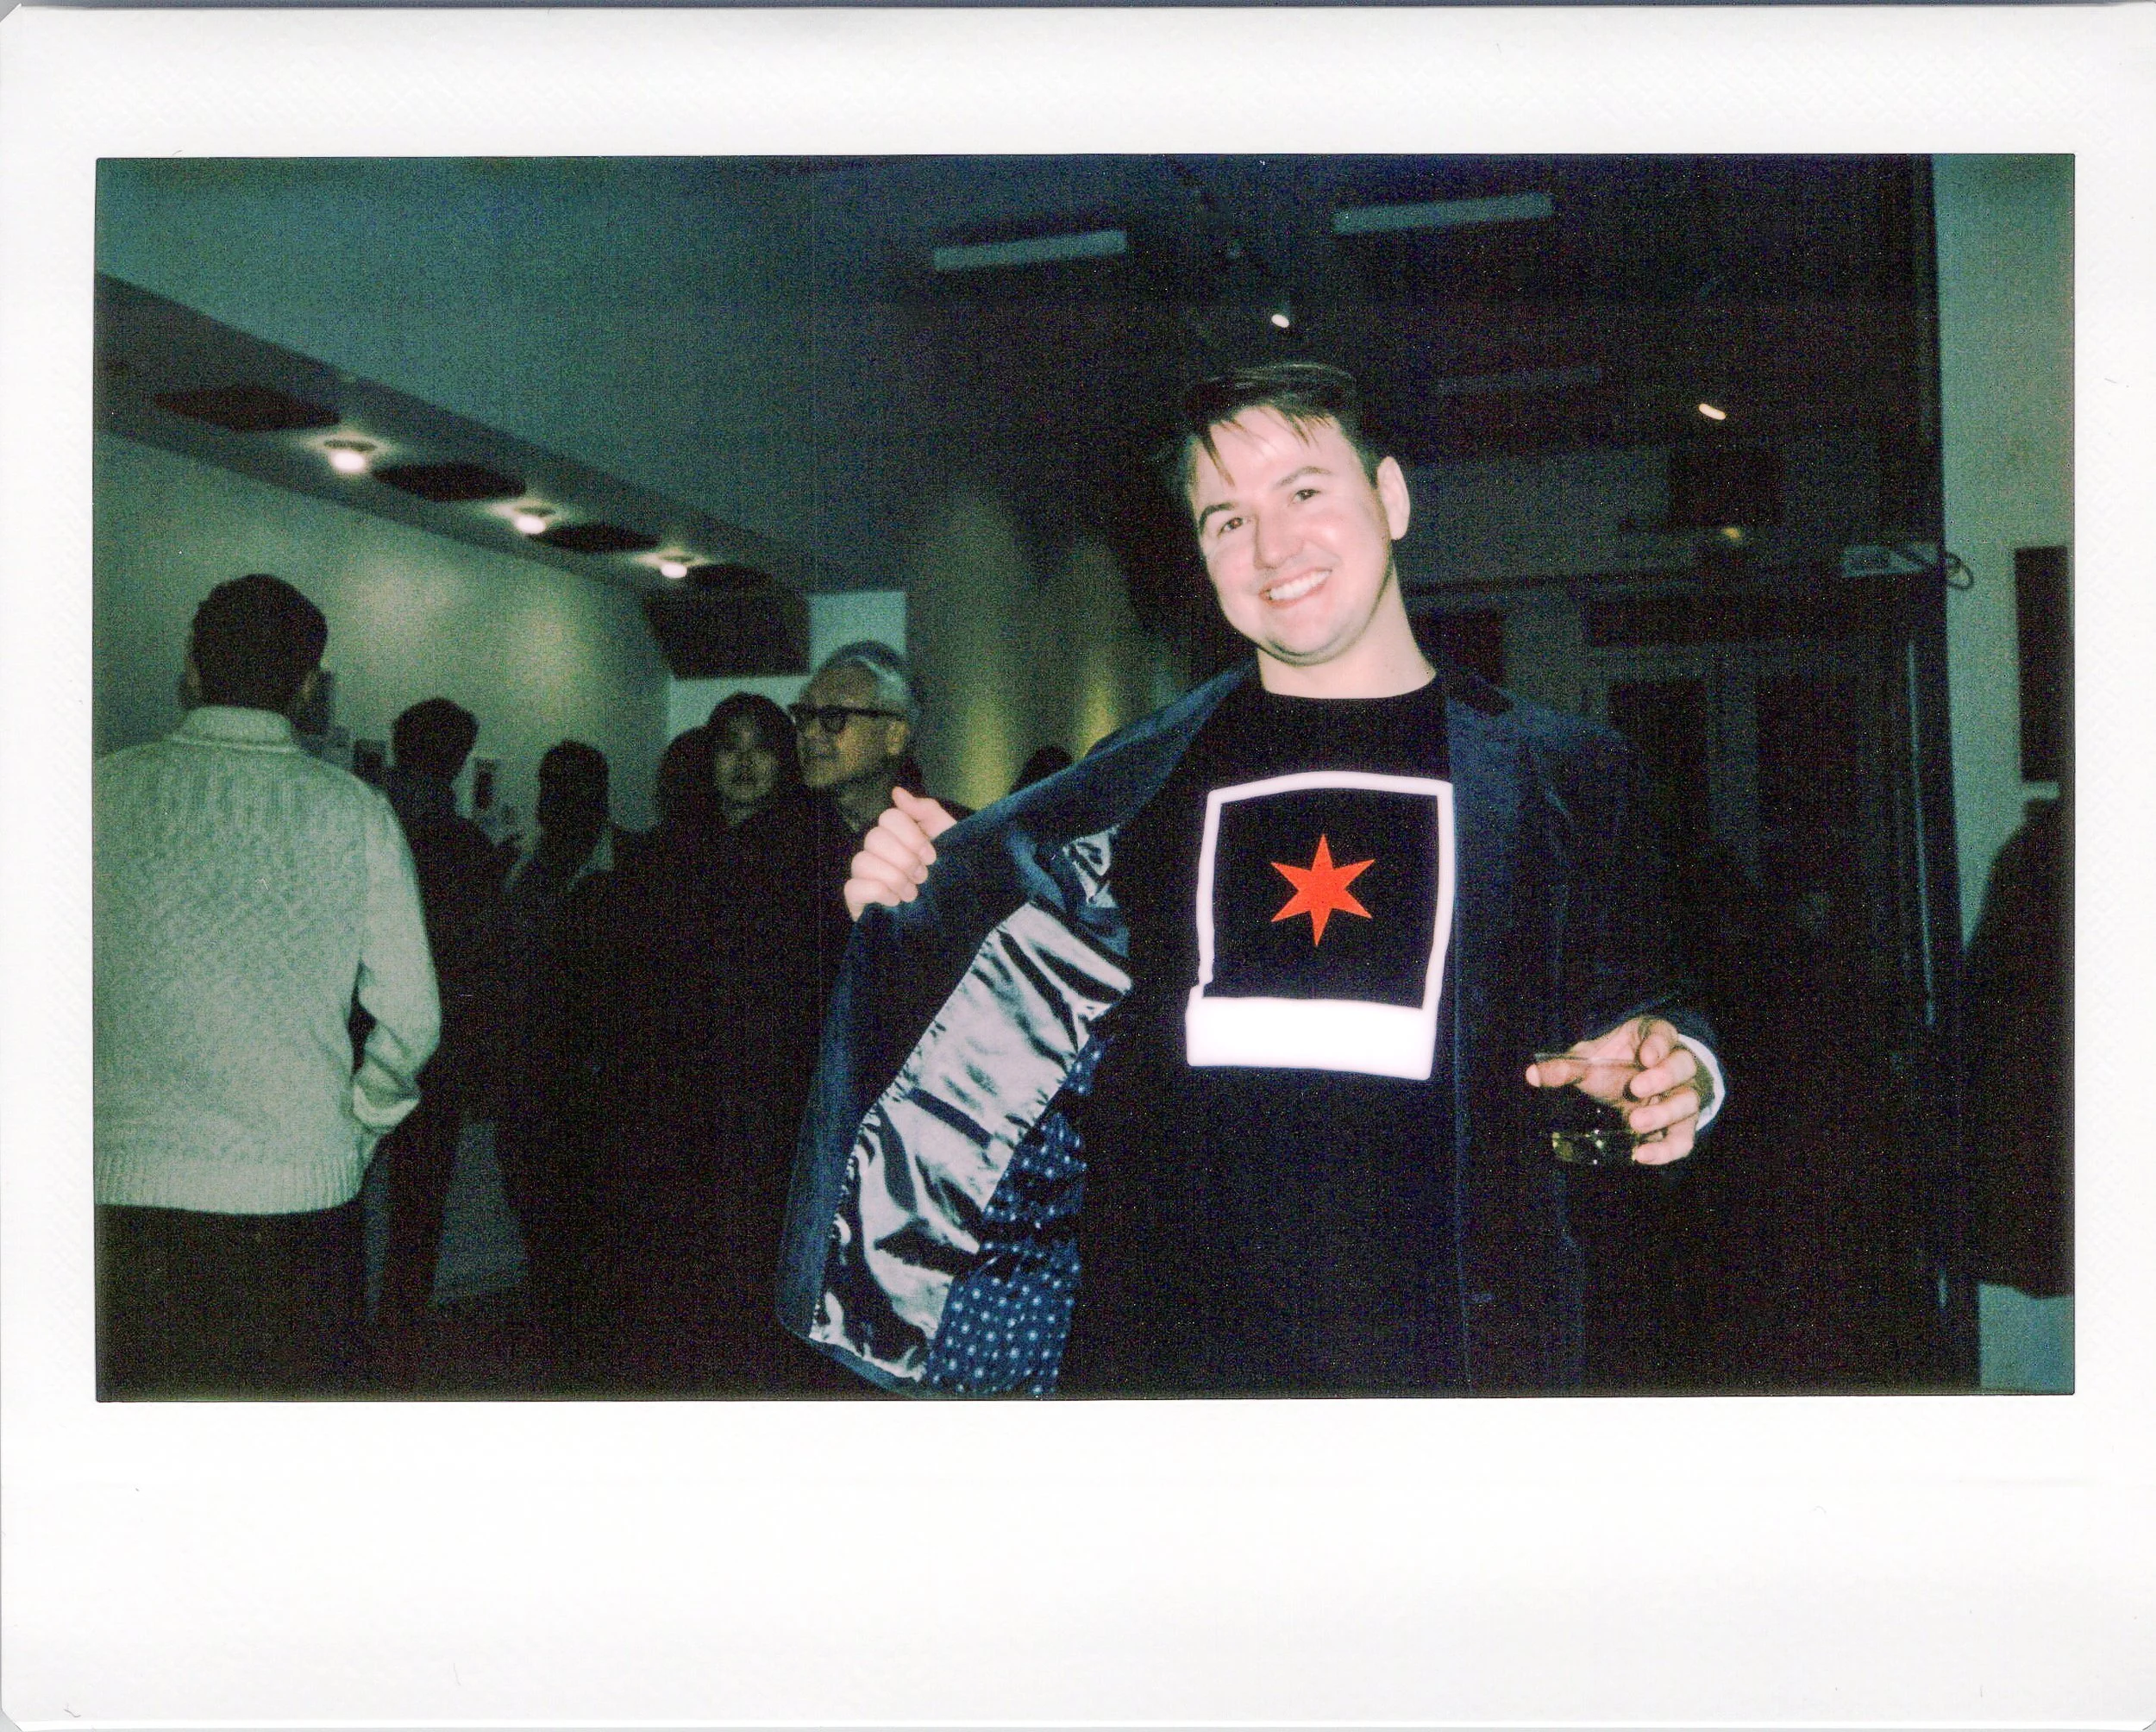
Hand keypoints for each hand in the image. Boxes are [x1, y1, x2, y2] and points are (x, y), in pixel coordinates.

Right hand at [844, 787, 958, 919]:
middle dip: (904, 859)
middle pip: (874, 837)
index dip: (911, 835)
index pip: (889, 817)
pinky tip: (894, 901)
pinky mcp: (858, 902)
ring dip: (893, 877)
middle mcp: (878, 852)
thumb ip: (926, 811)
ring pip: (861, 861)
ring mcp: (865, 877)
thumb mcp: (949, 838)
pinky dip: (876, 891)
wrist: (960, 916)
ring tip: (912, 894)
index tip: (932, 857)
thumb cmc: (953, 875)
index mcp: (899, 835)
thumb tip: (896, 792)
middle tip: (923, 877)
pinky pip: (852, 887)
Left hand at [1524, 1015, 1705, 1165]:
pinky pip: (1684, 1138)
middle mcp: (1676, 1064)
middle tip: (1636, 1089)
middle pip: (1683, 1065)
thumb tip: (1531, 1074)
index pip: (1663, 1033)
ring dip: (1665, 1113)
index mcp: (1654, 1038)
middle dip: (1662, 1077)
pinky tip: (1642, 1155)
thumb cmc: (1615, 1064)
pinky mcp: (1681, 1124)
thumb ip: (1566, 1067)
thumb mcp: (1590, 1060)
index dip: (1658, 1044)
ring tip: (1636, 1122)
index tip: (1646, 1056)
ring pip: (1689, 1101)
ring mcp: (1684, 1094)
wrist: (1636, 1084)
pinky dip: (1667, 1149)